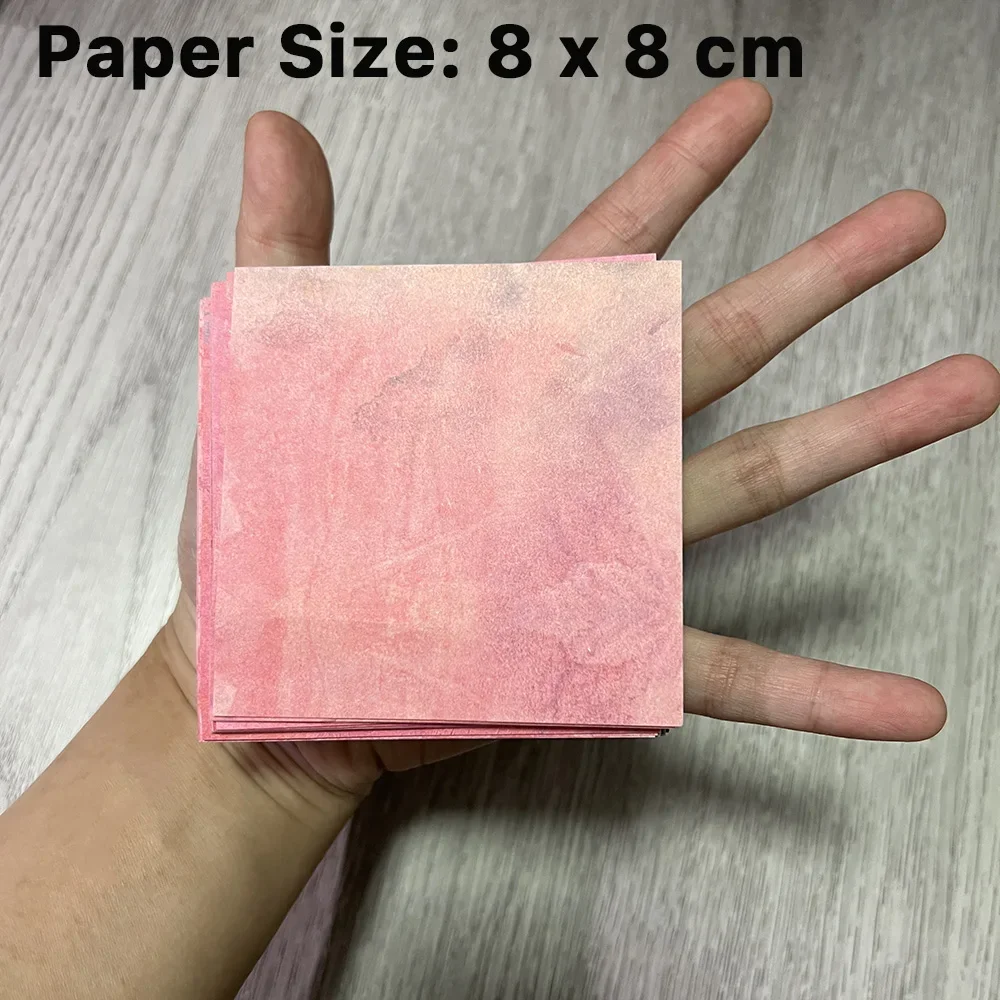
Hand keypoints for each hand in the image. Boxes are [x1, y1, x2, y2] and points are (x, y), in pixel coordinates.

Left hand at [163, 80, 998, 803]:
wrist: (273, 675)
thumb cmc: (271, 532)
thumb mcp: (276, 376)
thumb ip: (288, 253)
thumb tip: (276, 130)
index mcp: (515, 376)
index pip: (609, 250)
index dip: (676, 173)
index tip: (746, 109)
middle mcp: (585, 452)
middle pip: (721, 343)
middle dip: (820, 277)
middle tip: (912, 223)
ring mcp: (612, 549)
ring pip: (759, 478)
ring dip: (868, 434)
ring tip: (965, 386)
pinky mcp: (615, 649)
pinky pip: (735, 672)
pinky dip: (821, 690)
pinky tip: (903, 700)